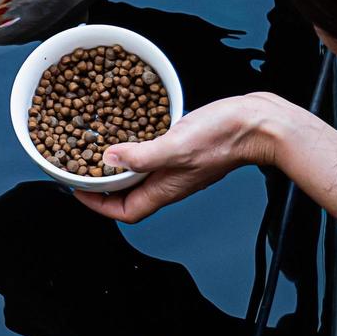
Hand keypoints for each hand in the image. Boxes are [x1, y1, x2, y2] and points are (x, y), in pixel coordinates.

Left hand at [73, 93, 293, 222]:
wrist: (260, 124)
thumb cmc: (225, 138)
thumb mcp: (176, 146)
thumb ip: (141, 156)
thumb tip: (108, 160)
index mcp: (166, 189)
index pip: (125, 212)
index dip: (98, 205)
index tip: (77, 191)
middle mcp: (170, 181)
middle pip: (128, 194)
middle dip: (102, 185)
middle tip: (79, 167)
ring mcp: (178, 166)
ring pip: (139, 173)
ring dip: (117, 164)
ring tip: (96, 149)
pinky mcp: (185, 147)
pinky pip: (152, 153)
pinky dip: (136, 145)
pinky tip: (129, 128)